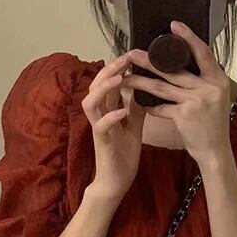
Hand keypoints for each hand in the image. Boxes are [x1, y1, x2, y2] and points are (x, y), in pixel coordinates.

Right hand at [81, 52, 146, 201]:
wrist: (117, 181)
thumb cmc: (124, 154)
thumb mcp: (134, 126)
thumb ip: (136, 107)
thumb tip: (145, 87)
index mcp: (108, 111)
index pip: (108, 83)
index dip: (117, 67)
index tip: (132, 55)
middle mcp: (100, 116)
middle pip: (96, 86)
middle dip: (110, 70)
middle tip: (125, 58)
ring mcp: (99, 128)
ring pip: (91, 102)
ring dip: (104, 88)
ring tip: (119, 79)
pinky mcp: (102, 143)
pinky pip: (101, 126)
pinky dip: (111, 117)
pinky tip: (122, 111)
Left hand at [122, 21, 233, 165]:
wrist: (215, 152)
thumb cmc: (213, 125)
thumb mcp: (216, 98)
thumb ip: (204, 81)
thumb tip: (185, 64)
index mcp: (218, 80)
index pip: (203, 53)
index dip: (189, 37)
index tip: (174, 25)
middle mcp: (209, 88)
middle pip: (174, 69)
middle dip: (150, 61)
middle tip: (133, 53)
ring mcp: (196, 101)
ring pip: (162, 87)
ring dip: (142, 81)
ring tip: (127, 76)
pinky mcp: (184, 116)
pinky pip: (161, 107)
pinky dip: (150, 106)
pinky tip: (139, 102)